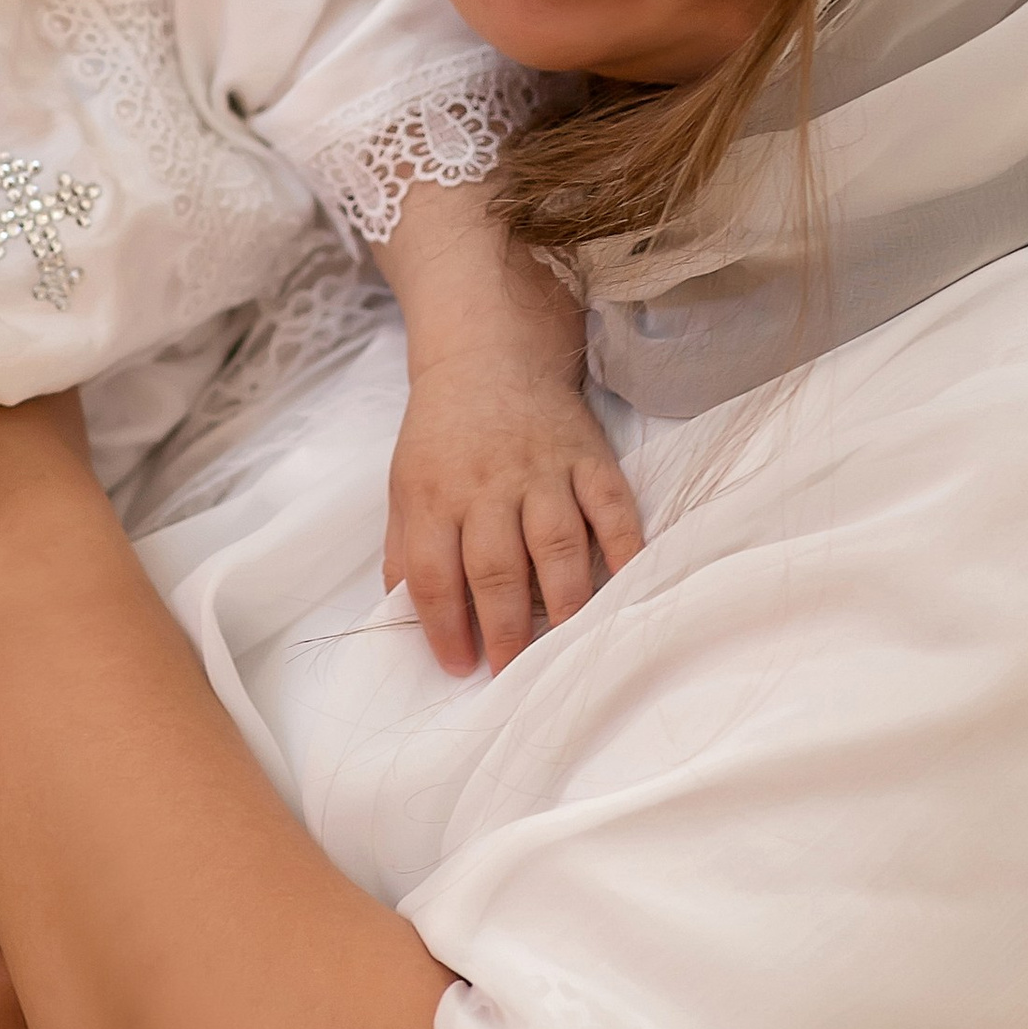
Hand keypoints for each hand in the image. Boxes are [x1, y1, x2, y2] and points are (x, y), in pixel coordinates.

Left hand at [385, 350, 641, 674]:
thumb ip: (404, 549)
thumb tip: (402, 613)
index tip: (457, 665)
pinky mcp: (587, 458)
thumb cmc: (442, 433)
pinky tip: (626, 585)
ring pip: (556, 545)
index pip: (434, 574)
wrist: (487, 355)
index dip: (443, 628)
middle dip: (504, 631)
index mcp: (435, 495)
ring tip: (564, 647)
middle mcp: (489, 486)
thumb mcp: (404, 485)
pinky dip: (623, 548)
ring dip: (562, 603)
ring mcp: (543, 471)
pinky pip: (611, 508)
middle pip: (496, 569)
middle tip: (512, 673)